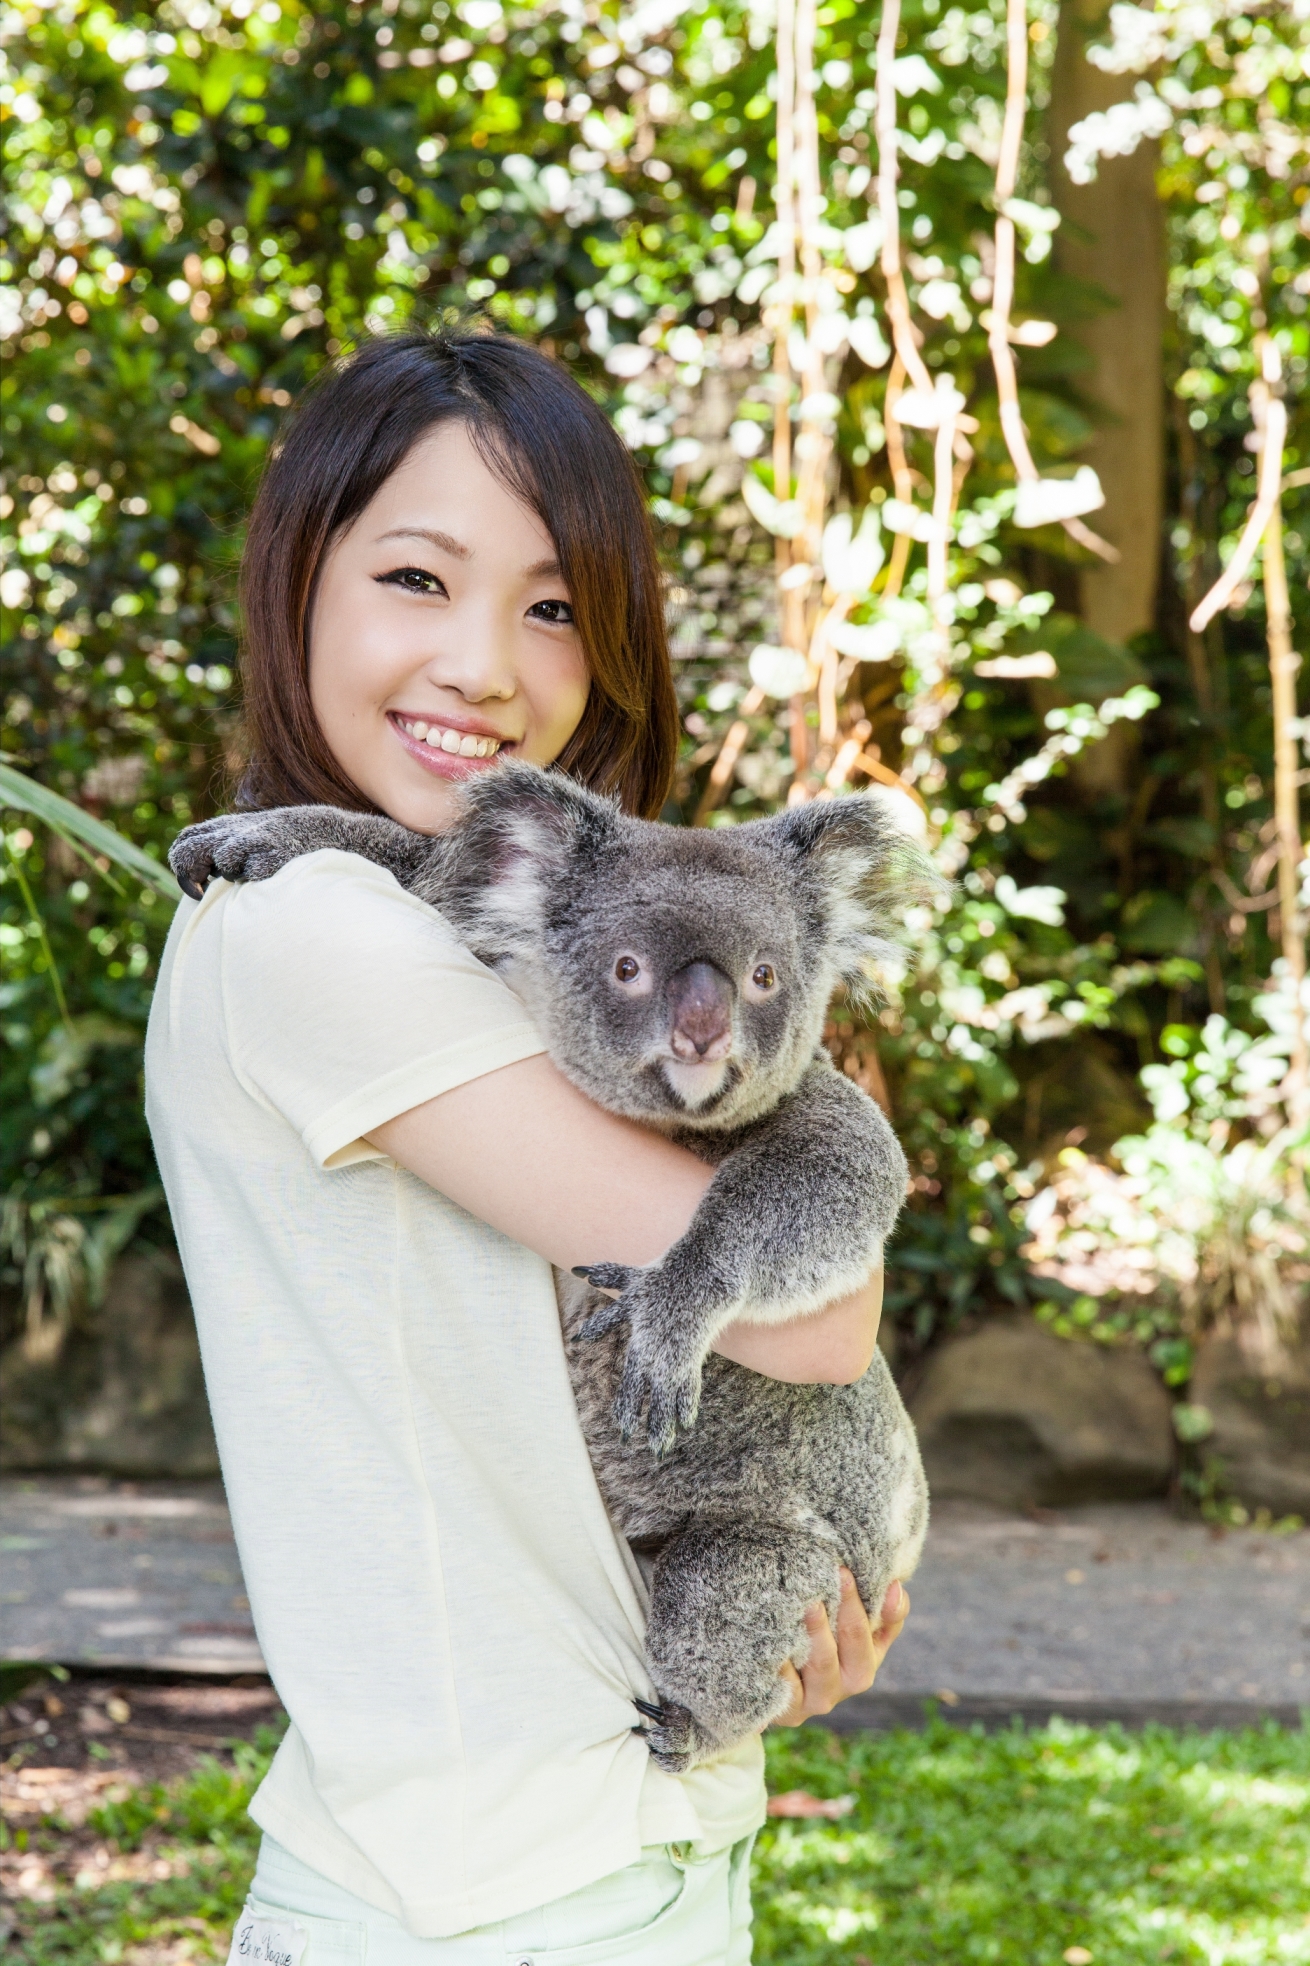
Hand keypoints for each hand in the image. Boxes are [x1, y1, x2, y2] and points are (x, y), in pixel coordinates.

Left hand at [770, 1570, 908, 1727]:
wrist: (773, 1678)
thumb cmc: (818, 1639)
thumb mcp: (851, 1626)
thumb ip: (881, 1609)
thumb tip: (894, 1588)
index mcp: (867, 1660)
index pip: (881, 1630)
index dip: (872, 1602)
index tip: (852, 1571)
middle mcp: (847, 1684)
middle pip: (856, 1651)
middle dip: (849, 1612)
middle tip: (839, 1577)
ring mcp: (818, 1700)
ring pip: (824, 1667)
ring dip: (820, 1634)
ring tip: (811, 1605)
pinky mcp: (790, 1711)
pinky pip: (789, 1689)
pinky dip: (785, 1664)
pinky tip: (777, 1641)